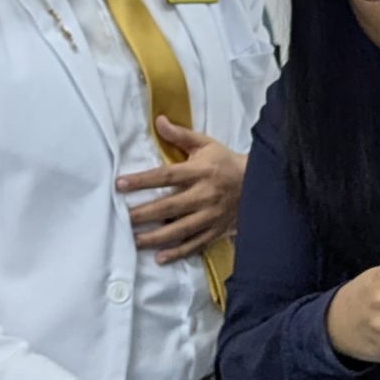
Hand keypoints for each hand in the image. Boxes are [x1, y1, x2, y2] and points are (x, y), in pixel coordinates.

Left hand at [117, 117, 245, 263]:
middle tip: (122, 218)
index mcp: (200, 171)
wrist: (259, 183)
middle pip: (170, 206)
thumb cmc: (224, 162)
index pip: (167, 175)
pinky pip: (195, 244)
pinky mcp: (216, 231)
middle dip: (144, 213)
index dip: (143, 180)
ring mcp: (211, 216)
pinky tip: (160, 258)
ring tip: (134, 241)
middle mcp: (205, 195)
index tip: (120, 184)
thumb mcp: (205, 144)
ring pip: (180, 229)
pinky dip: (178, 252)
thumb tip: (158, 121)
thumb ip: (180, 135)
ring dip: (156, 237)